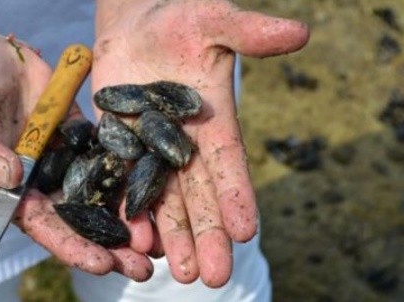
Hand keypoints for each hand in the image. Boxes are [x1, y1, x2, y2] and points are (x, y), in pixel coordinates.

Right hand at [0, 39, 152, 280]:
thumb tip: (12, 176)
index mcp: (8, 188)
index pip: (42, 225)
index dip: (71, 246)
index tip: (102, 264)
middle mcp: (40, 180)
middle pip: (78, 219)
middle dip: (109, 246)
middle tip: (143, 269)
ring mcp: (63, 157)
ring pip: (98, 194)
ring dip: (126, 218)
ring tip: (156, 240)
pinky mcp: (79, 133)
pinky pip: (107, 154)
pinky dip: (129, 174)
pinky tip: (156, 189)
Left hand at [92, 0, 308, 285]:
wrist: (136, 26)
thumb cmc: (180, 19)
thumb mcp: (213, 21)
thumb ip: (249, 32)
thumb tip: (300, 33)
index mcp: (213, 123)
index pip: (228, 165)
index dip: (237, 197)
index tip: (246, 231)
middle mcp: (184, 146)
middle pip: (197, 196)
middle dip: (206, 235)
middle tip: (212, 277)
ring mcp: (149, 150)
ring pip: (162, 200)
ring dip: (170, 236)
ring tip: (178, 271)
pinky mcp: (117, 147)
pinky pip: (121, 184)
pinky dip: (126, 211)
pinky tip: (131, 241)